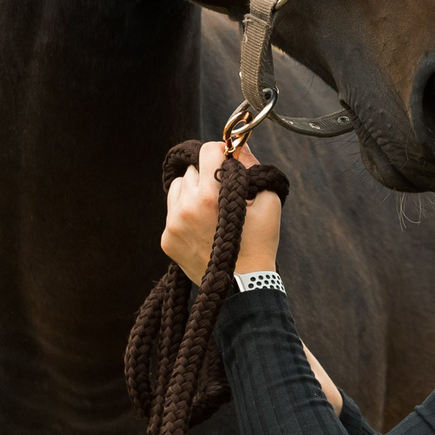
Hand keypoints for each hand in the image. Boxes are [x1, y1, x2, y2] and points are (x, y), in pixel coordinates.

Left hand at [161, 141, 283, 283]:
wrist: (244, 287)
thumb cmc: (260, 243)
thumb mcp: (268, 202)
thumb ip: (253, 169)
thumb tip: (239, 147)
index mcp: (210, 196)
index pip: (207, 151)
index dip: (222, 153)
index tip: (230, 163)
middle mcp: (186, 207)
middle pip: (192, 169)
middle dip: (208, 175)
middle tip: (224, 193)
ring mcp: (173, 224)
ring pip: (178, 187)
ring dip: (193, 191)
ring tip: (211, 210)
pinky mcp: (166, 239)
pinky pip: (172, 211)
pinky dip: (185, 212)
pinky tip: (203, 227)